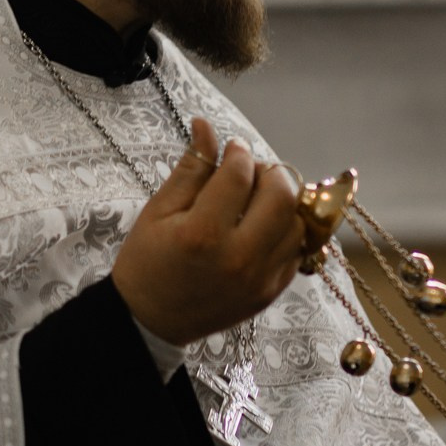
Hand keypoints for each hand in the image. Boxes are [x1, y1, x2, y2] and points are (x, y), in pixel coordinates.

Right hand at [112, 117, 302, 346]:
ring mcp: (260, 278)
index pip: (239, 175)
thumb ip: (190, 168)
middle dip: (270, 173)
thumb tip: (206, 126)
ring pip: (297, 223)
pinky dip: (287, 230)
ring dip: (283, 202)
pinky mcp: (271, 292)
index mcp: (203, 234)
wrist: (151, 320)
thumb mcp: (159, 211)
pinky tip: (264, 225)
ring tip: (258, 199)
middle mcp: (239, 258)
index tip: (232, 149)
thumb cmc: (148, 261)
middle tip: (251, 173)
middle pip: (282, 196)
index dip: (238, 152)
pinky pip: (297, 250)